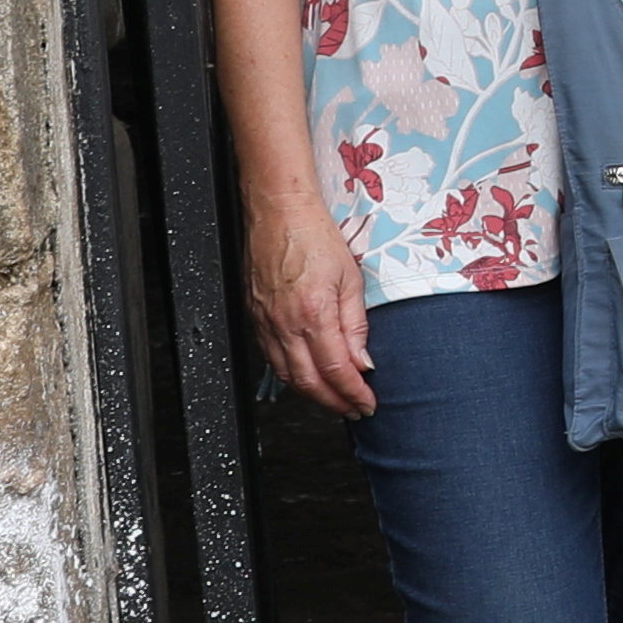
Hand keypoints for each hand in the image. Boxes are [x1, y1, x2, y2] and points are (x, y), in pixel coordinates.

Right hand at [241, 185, 377, 417]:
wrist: (279, 212)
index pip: (336, 369)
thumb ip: (356, 324)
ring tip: (335, 400)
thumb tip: (363, 361)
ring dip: (312, 394)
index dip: (353, 393)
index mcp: (314, 313)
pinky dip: (291, 375)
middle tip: (354, 410)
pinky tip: (307, 377)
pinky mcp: (256, 317)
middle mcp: (285, 323)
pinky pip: (271, 358)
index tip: (367, 403)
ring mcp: (266, 322)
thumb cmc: (315, 236)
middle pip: (309, 381)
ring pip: (287, 374)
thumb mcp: (352, 278)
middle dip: (334, 402)